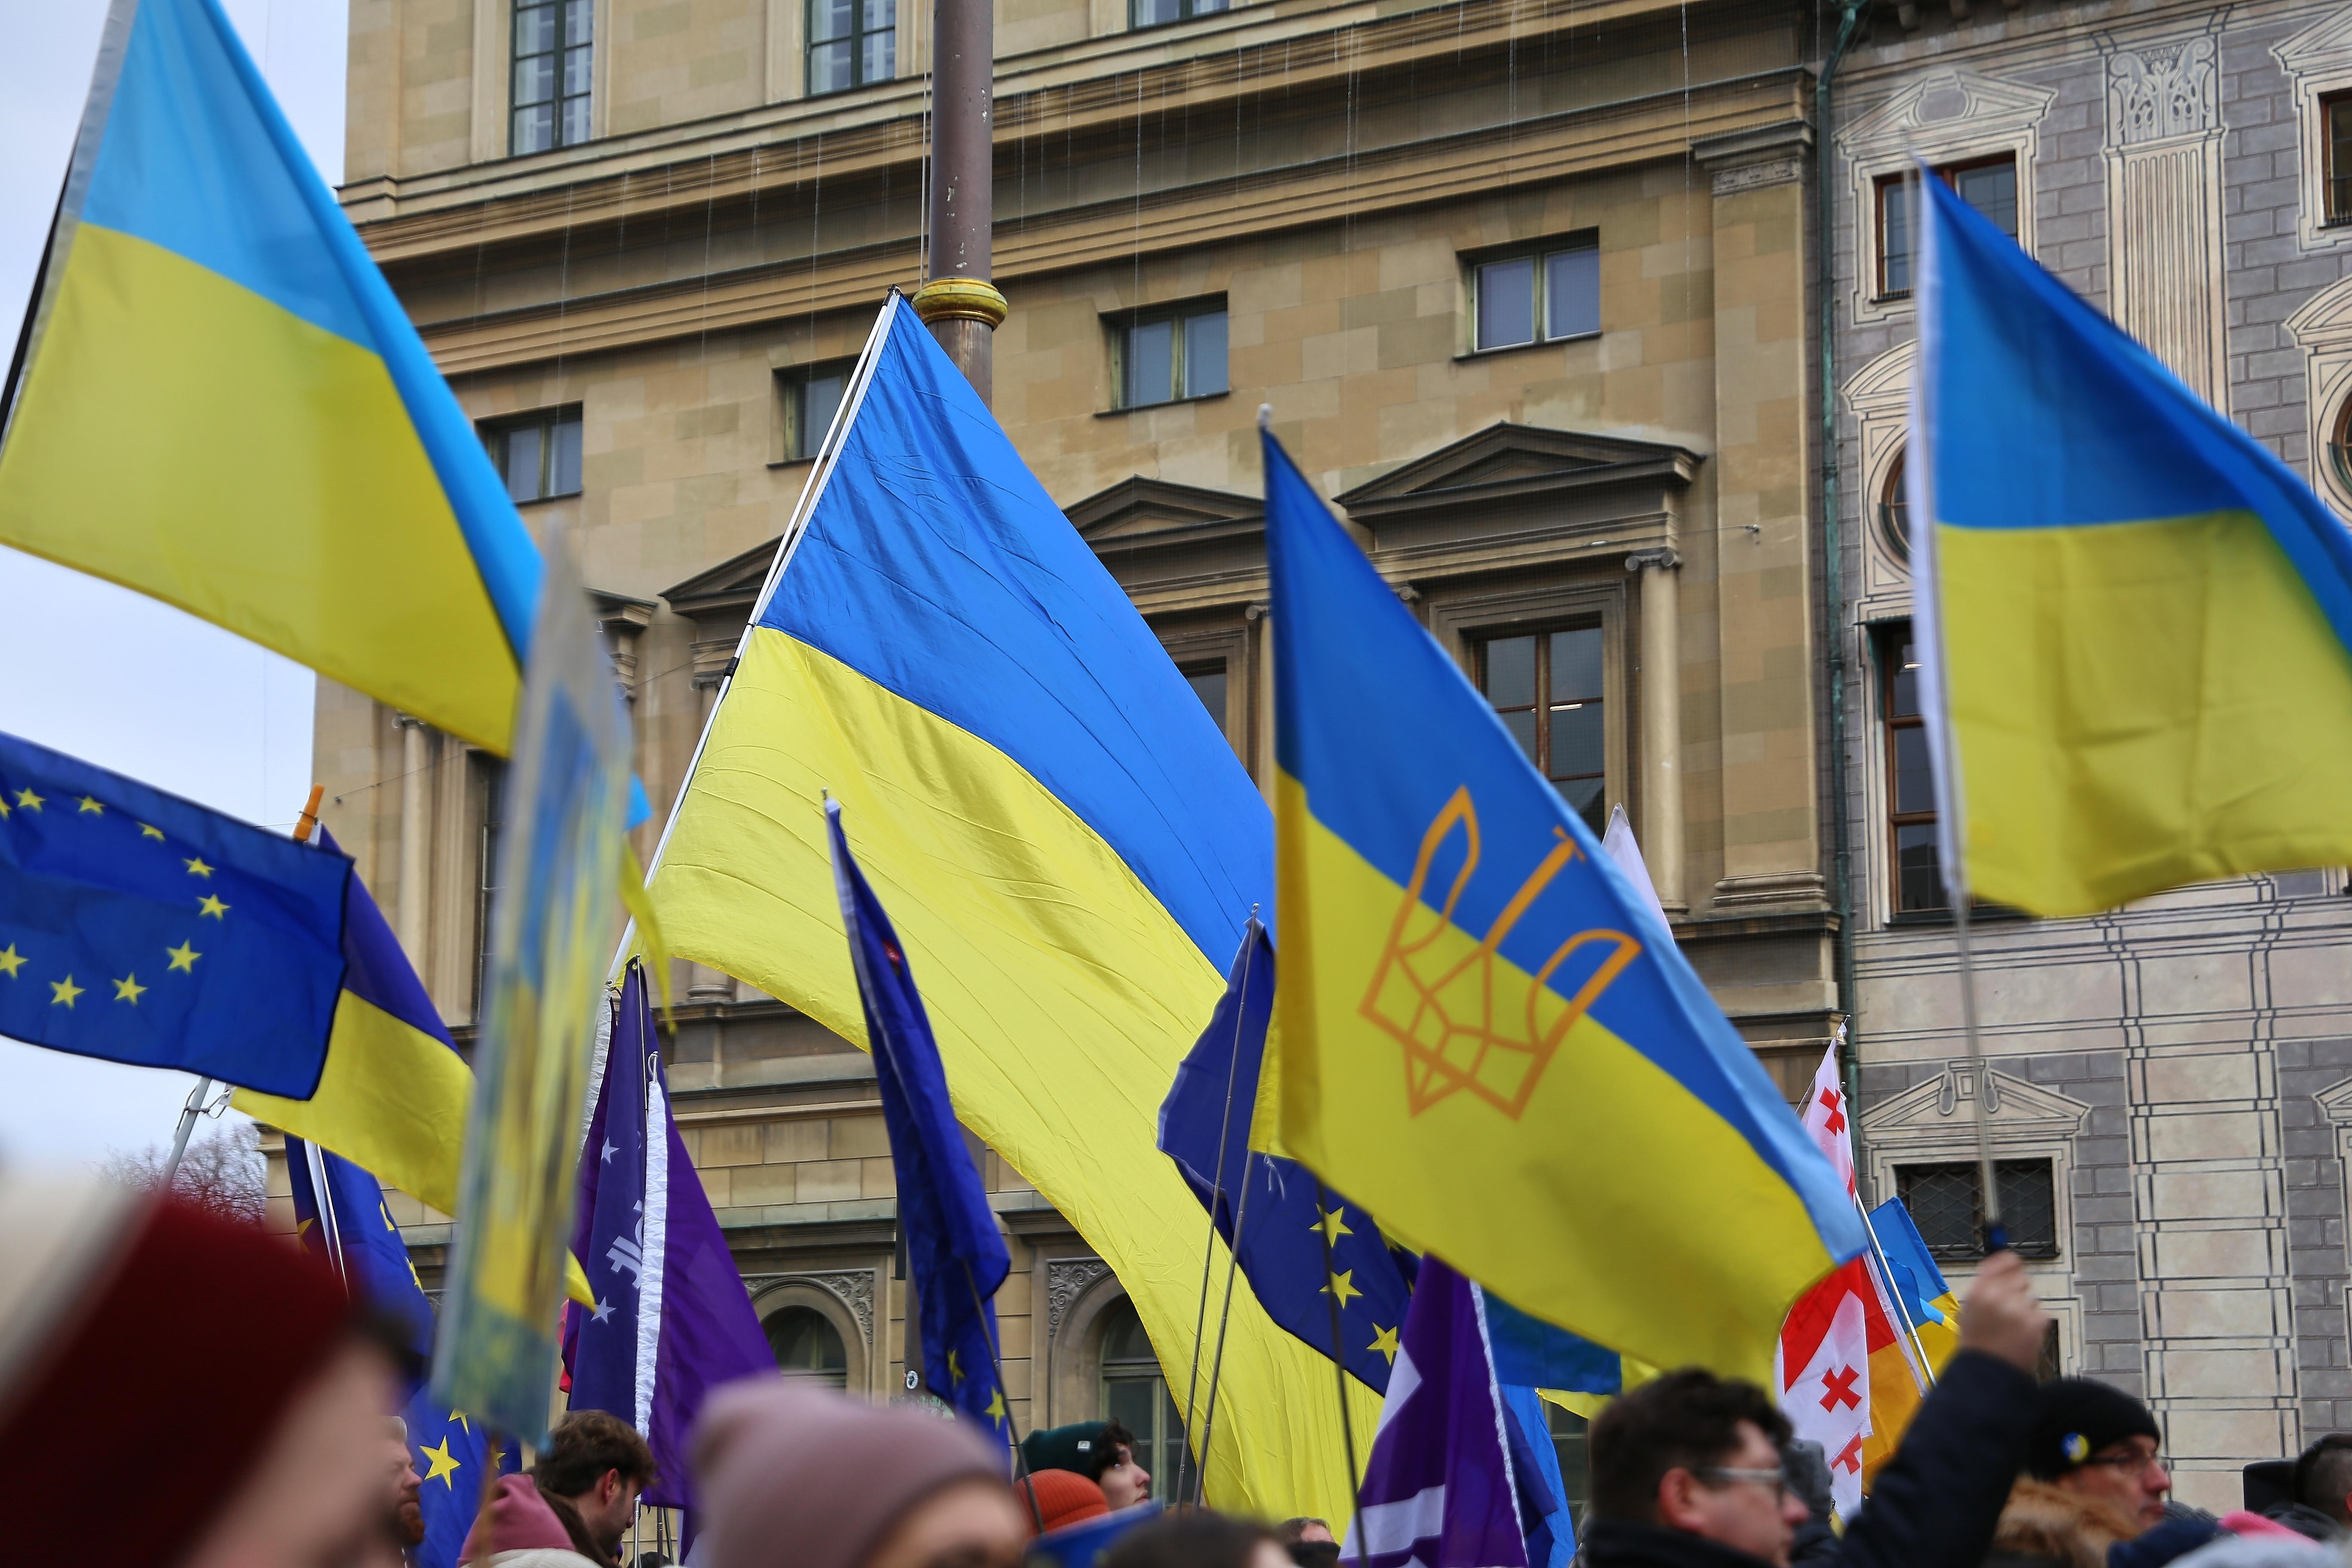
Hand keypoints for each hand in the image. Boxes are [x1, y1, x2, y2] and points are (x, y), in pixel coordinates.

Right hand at [1958, 1249, 2049, 1373]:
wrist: (1987, 1372)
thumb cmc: (1977, 1343)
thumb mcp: (1969, 1309)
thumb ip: (1985, 1287)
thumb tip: (2003, 1266)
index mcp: (1979, 1290)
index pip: (2004, 1261)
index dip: (2011, 1263)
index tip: (2014, 1266)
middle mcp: (1998, 1295)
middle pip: (2022, 1278)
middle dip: (2019, 1290)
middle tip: (2010, 1307)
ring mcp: (2019, 1308)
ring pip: (2032, 1297)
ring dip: (2026, 1308)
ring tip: (2014, 1326)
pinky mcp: (2036, 1322)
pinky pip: (2041, 1314)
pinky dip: (2035, 1323)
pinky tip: (2022, 1334)